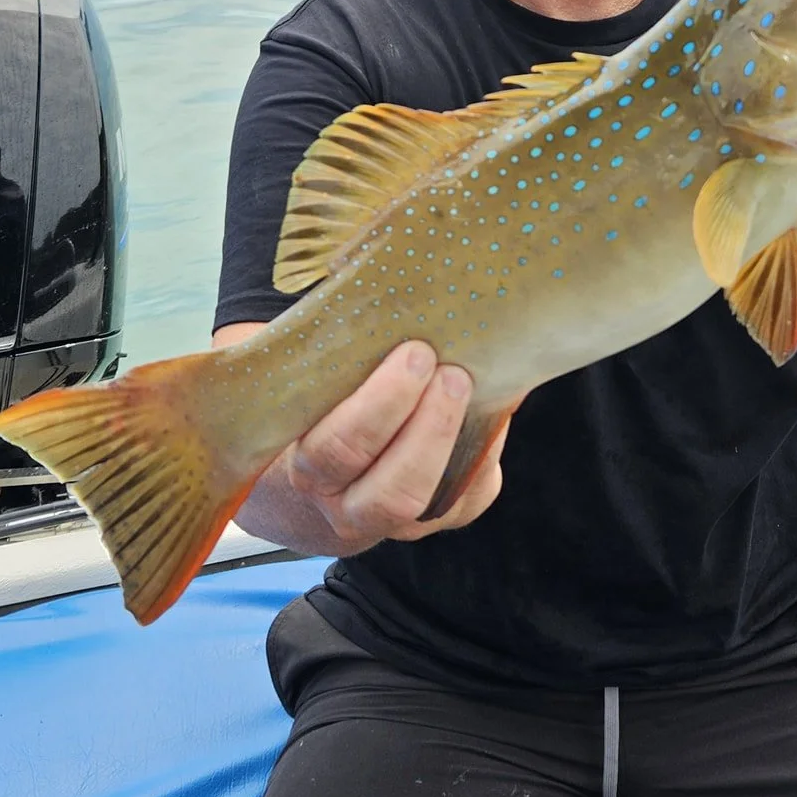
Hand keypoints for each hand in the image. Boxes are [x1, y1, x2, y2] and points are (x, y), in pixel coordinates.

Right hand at [215, 331, 507, 556]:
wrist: (316, 477)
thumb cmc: (318, 401)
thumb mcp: (307, 380)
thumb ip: (329, 348)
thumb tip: (388, 273)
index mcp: (304, 469)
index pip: (335, 452)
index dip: (377, 407)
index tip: (412, 352)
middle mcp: (345, 508)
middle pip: (390, 490)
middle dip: (427, 426)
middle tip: (449, 369)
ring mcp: (394, 523)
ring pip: (426, 502)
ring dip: (454, 438)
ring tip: (467, 381)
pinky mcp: (438, 519)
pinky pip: (467, 498)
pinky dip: (484, 452)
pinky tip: (492, 407)